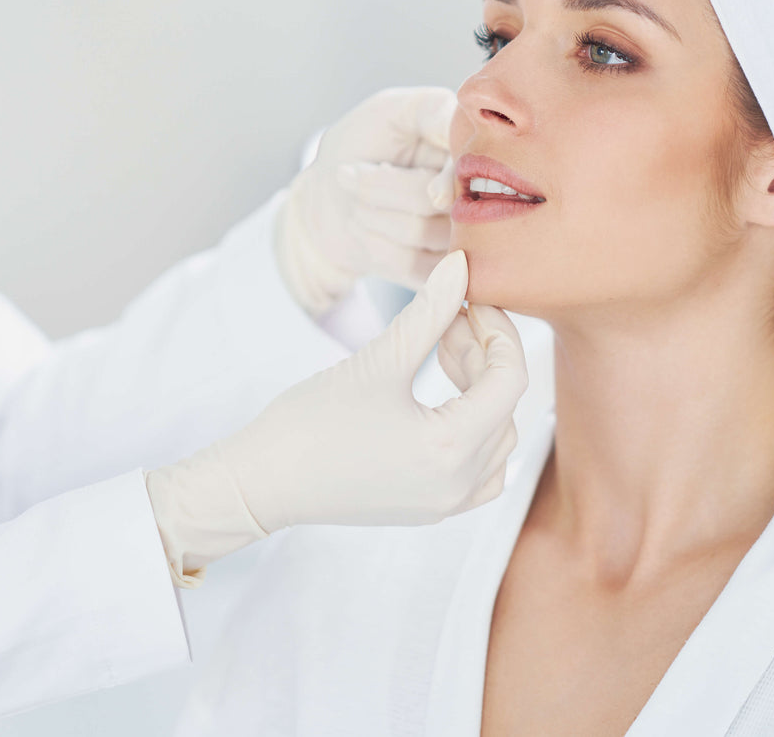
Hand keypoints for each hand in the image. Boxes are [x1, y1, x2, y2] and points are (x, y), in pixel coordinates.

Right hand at [146, 250, 526, 584]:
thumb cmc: (310, 423)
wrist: (263, 481)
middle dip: (483, 354)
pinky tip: (443, 401)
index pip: (510, 379)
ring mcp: (445, 503)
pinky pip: (480, 471)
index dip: (498, 330)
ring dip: (481, 391)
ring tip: (439, 354)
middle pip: (504, 405)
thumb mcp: (377, 360)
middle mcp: (458, 485)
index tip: (470, 301)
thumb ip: (428, 312)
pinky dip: (475, 431)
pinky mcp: (429, 508)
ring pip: (498, 437)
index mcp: (450, 448)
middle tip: (447, 319)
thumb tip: (460, 265)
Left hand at [276, 87, 458, 316]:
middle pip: (438, 204)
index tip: (406, 177)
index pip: (474, 169)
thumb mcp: (391, 110)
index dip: (445, 178)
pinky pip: (415, 270)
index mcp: (471, 154)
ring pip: (421, 233)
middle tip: (349, 174)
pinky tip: (364, 231)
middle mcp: (474, 196)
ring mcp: (456, 239)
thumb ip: (433, 110)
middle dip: (379, 189)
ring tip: (357, 202)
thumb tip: (462, 133)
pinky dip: (376, 247)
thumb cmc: (360, 144)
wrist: (326, 195)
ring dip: (371, 215)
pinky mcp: (435, 274)